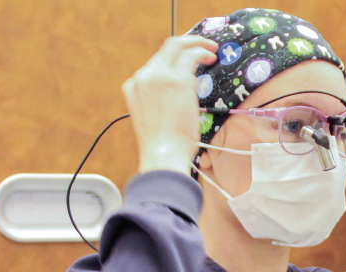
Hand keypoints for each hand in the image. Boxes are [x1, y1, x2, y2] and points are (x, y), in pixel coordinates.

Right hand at [123, 36, 217, 174]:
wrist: (162, 155)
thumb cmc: (163, 145)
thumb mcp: (154, 118)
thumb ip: (161, 100)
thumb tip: (181, 93)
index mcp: (134, 87)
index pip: (156, 64)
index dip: (174, 58)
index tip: (188, 59)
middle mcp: (143, 78)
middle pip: (166, 48)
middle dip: (187, 42)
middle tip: (204, 45)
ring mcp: (158, 77)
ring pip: (178, 47)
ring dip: (197, 45)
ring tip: (211, 51)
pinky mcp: (176, 81)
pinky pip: (191, 56)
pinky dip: (202, 53)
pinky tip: (211, 58)